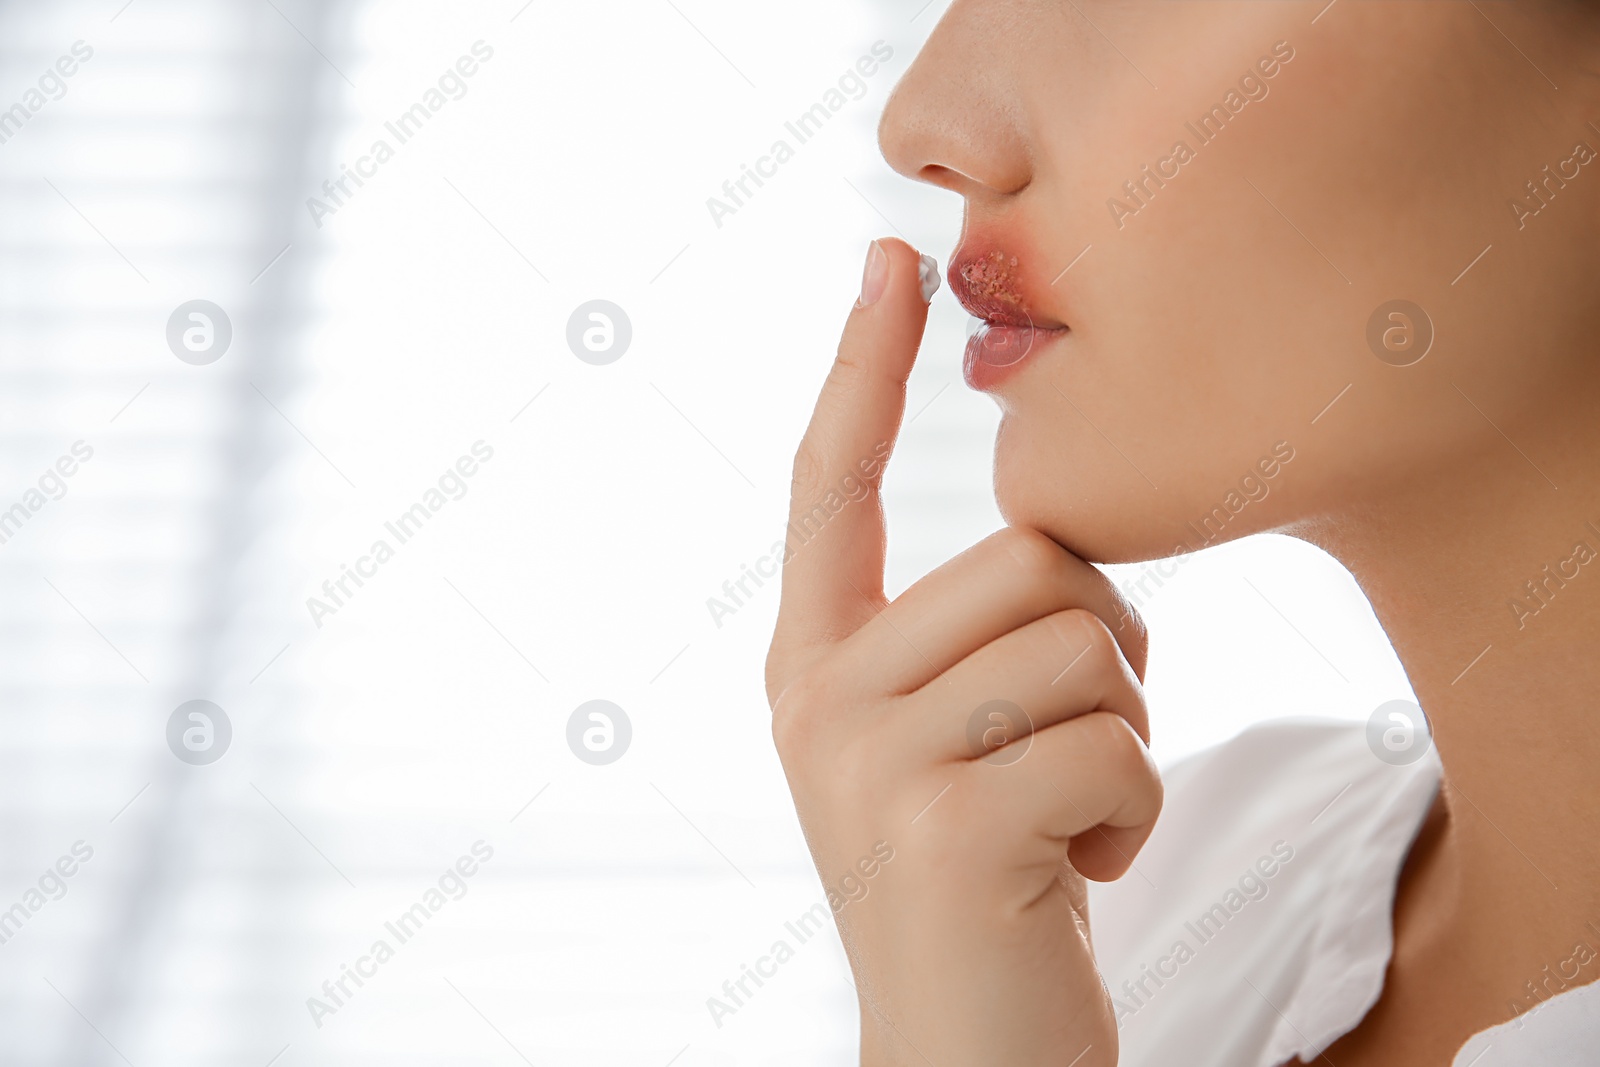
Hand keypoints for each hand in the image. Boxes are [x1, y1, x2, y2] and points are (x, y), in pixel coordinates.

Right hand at [765, 238, 1161, 1065]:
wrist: (966, 1053)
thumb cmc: (987, 881)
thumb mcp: (949, 744)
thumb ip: (966, 637)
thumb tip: (1054, 537)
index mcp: (815, 666)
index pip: (831, 486)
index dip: (861, 367)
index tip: (889, 262)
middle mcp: (820, 699)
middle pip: (1028, 559)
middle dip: (1106, 649)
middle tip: (1072, 749)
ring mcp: (870, 763)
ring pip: (1086, 645)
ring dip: (1124, 737)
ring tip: (1064, 819)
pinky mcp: (947, 829)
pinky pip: (1117, 746)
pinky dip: (1134, 813)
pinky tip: (1073, 874)